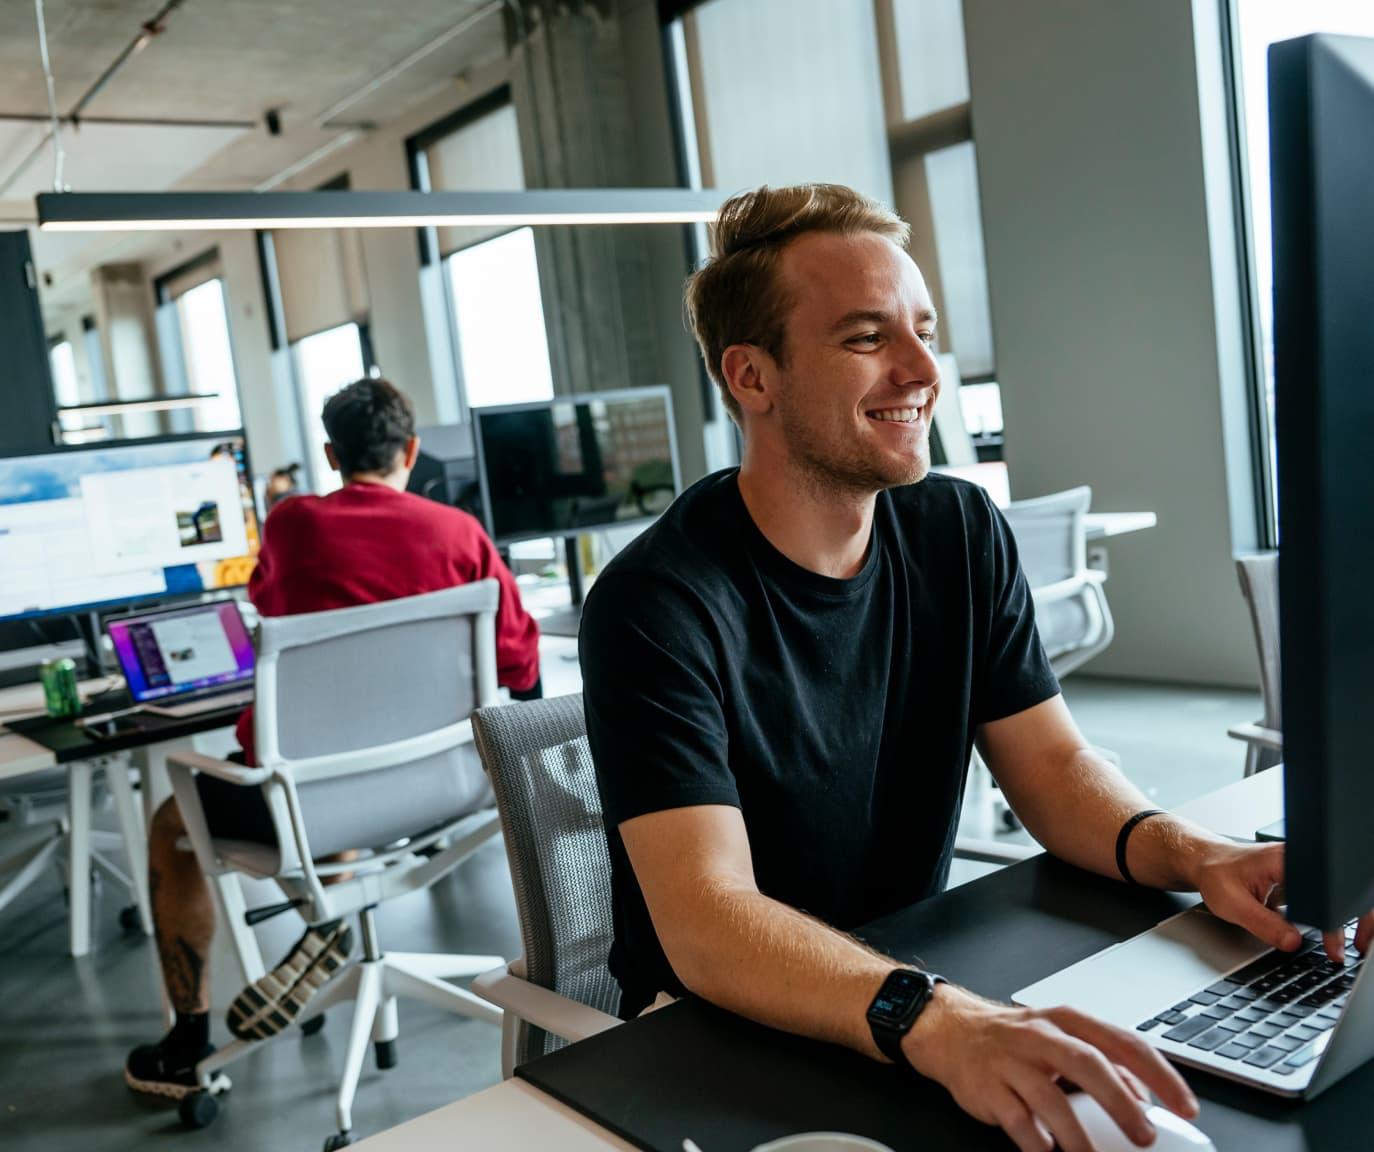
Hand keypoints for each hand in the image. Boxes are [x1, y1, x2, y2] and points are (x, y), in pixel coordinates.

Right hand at [902, 984, 1198, 1151]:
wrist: (951, 1031)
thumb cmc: (1016, 1040)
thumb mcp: (1061, 1039)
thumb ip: (1103, 1063)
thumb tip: (1142, 1095)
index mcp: (1067, 1021)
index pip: (1122, 1041)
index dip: (1159, 1074)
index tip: (1185, 1105)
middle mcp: (1040, 1036)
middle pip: (1088, 1064)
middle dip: (1121, 1104)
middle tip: (1145, 1137)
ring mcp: (1012, 1061)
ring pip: (1051, 1099)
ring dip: (1079, 1137)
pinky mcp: (988, 1087)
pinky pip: (1018, 1121)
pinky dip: (1038, 1142)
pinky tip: (1049, 1151)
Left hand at [1192, 839, 1373, 961]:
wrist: (1202, 862)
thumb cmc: (1213, 874)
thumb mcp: (1233, 904)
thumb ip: (1264, 925)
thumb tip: (1292, 942)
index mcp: (1285, 860)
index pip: (1321, 893)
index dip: (1331, 921)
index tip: (1332, 945)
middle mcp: (1295, 861)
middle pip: (1326, 897)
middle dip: (1326, 923)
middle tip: (1326, 948)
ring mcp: (1296, 870)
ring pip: (1318, 902)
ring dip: (1311, 919)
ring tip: (1280, 917)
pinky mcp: (1292, 879)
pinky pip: (1307, 901)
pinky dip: (1300, 915)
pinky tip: (1277, 911)